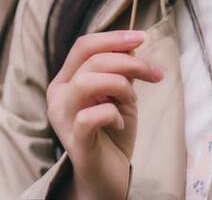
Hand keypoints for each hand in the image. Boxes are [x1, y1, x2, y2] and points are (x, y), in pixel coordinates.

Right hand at [47, 29, 163, 199]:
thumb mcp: (121, 95)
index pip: (84, 45)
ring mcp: (63, 119)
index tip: (143, 37)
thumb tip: (131, 45)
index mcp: (66, 80)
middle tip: (154, 74)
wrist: (109, 175)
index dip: (114, 38)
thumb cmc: (113, 132)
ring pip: (87, 82)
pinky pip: (90, 116)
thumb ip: (121, 70)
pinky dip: (112, 114)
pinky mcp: (75, 141)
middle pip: (91, 60)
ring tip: (133, 99)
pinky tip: (120, 123)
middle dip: (129, 62)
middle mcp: (58, 96)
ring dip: (120, 84)